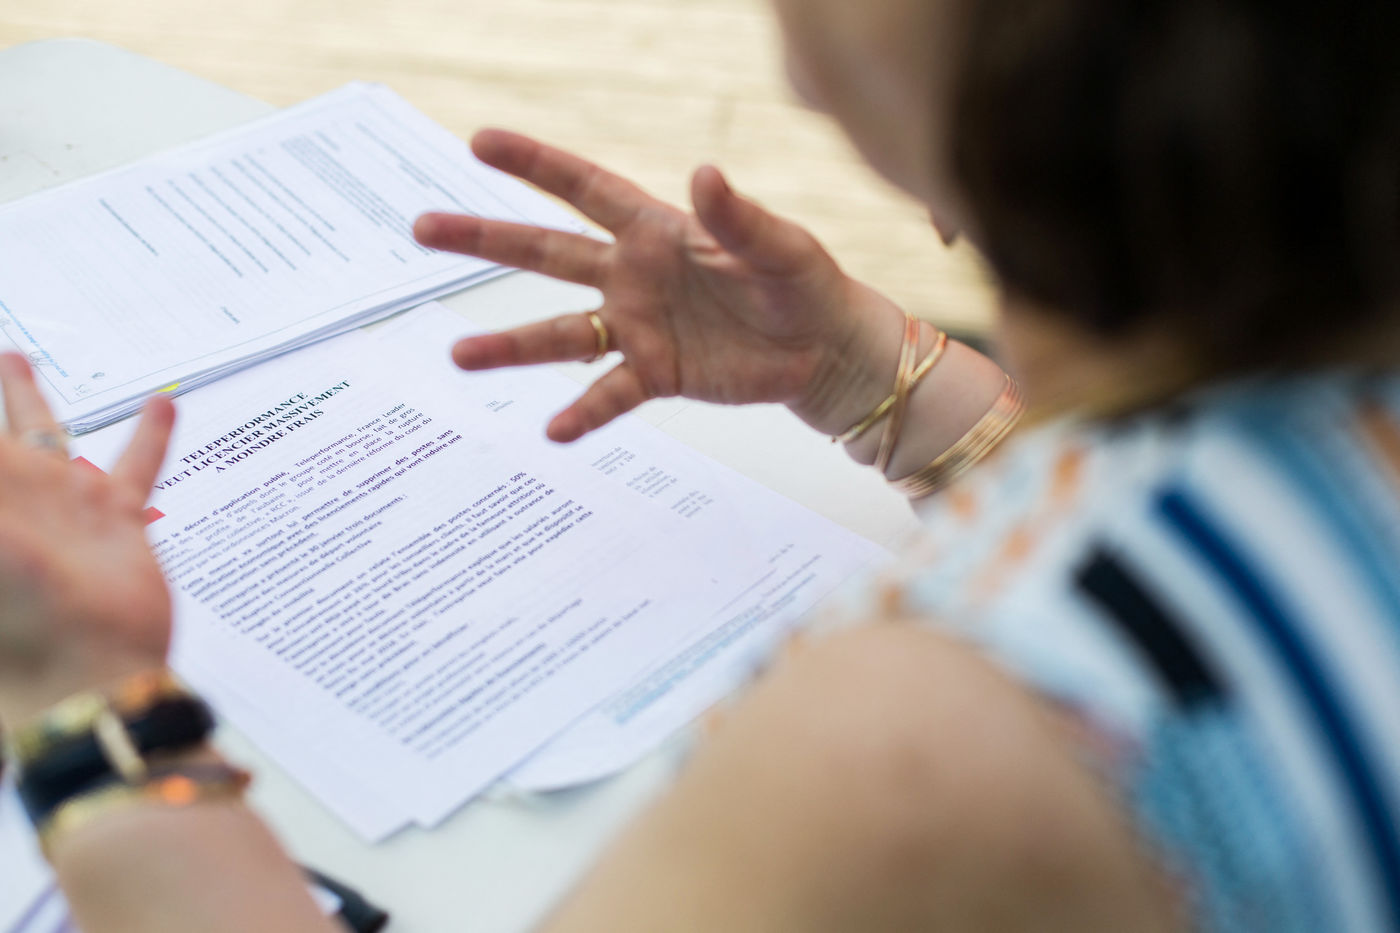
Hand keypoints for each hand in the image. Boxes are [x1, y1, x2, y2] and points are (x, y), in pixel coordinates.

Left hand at [0, 354, 175, 726]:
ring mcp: (62, 505)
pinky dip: (152, 434)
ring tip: (14, 359)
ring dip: (27, 393)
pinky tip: (162, 404)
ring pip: (45, 431)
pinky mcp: (116, 521)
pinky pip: (138, 463)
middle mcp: (12, 495)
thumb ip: (4, 481)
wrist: (88, 669)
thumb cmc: (18, 616)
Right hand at [414, 130, 905, 441]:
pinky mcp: (657, 375)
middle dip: (485, 239)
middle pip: (546, 253)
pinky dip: (584, 412)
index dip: (533, 165)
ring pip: (561, 333)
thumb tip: (704, 172)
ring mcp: (637, 327)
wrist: (823, 349)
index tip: (479, 142)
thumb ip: (738, 219)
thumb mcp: (778, 248)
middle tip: (422, 229)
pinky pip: (610, 394)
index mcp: (655, 230)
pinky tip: (552, 429)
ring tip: (458, 355)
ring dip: (511, 345)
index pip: (585, 189)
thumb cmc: (802, 284)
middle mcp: (631, 276)